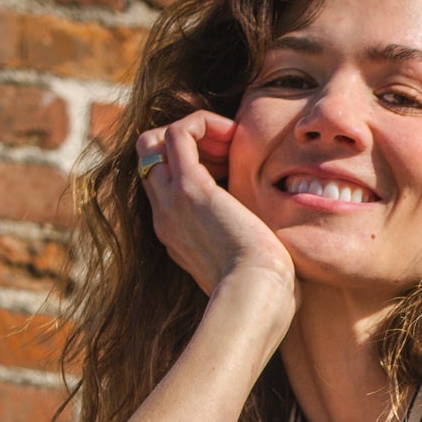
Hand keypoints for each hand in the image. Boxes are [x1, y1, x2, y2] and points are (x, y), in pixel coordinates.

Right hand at [136, 112, 297, 319]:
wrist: (257, 299)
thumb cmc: (263, 292)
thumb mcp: (247, 264)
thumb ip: (245, 246)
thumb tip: (270, 247)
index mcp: (177, 235)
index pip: (164, 184)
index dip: (193, 164)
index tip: (231, 167)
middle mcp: (166, 217)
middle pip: (151, 160)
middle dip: (187, 144)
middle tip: (228, 150)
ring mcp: (172, 202)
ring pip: (154, 141)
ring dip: (194, 130)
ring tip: (232, 140)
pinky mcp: (191, 189)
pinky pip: (179, 133)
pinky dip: (203, 122)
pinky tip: (234, 134)